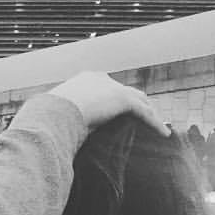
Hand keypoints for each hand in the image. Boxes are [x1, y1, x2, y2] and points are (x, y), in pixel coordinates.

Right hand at [47, 71, 167, 135]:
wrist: (57, 111)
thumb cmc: (51, 116)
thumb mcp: (59, 116)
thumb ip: (67, 120)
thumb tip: (60, 135)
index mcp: (87, 80)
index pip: (108, 88)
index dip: (116, 99)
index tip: (120, 112)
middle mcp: (103, 80)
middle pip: (128, 91)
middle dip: (138, 103)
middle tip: (146, 116)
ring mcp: (114, 87)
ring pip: (141, 101)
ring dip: (151, 113)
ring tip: (158, 125)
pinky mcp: (123, 99)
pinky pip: (145, 113)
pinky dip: (155, 124)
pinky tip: (164, 134)